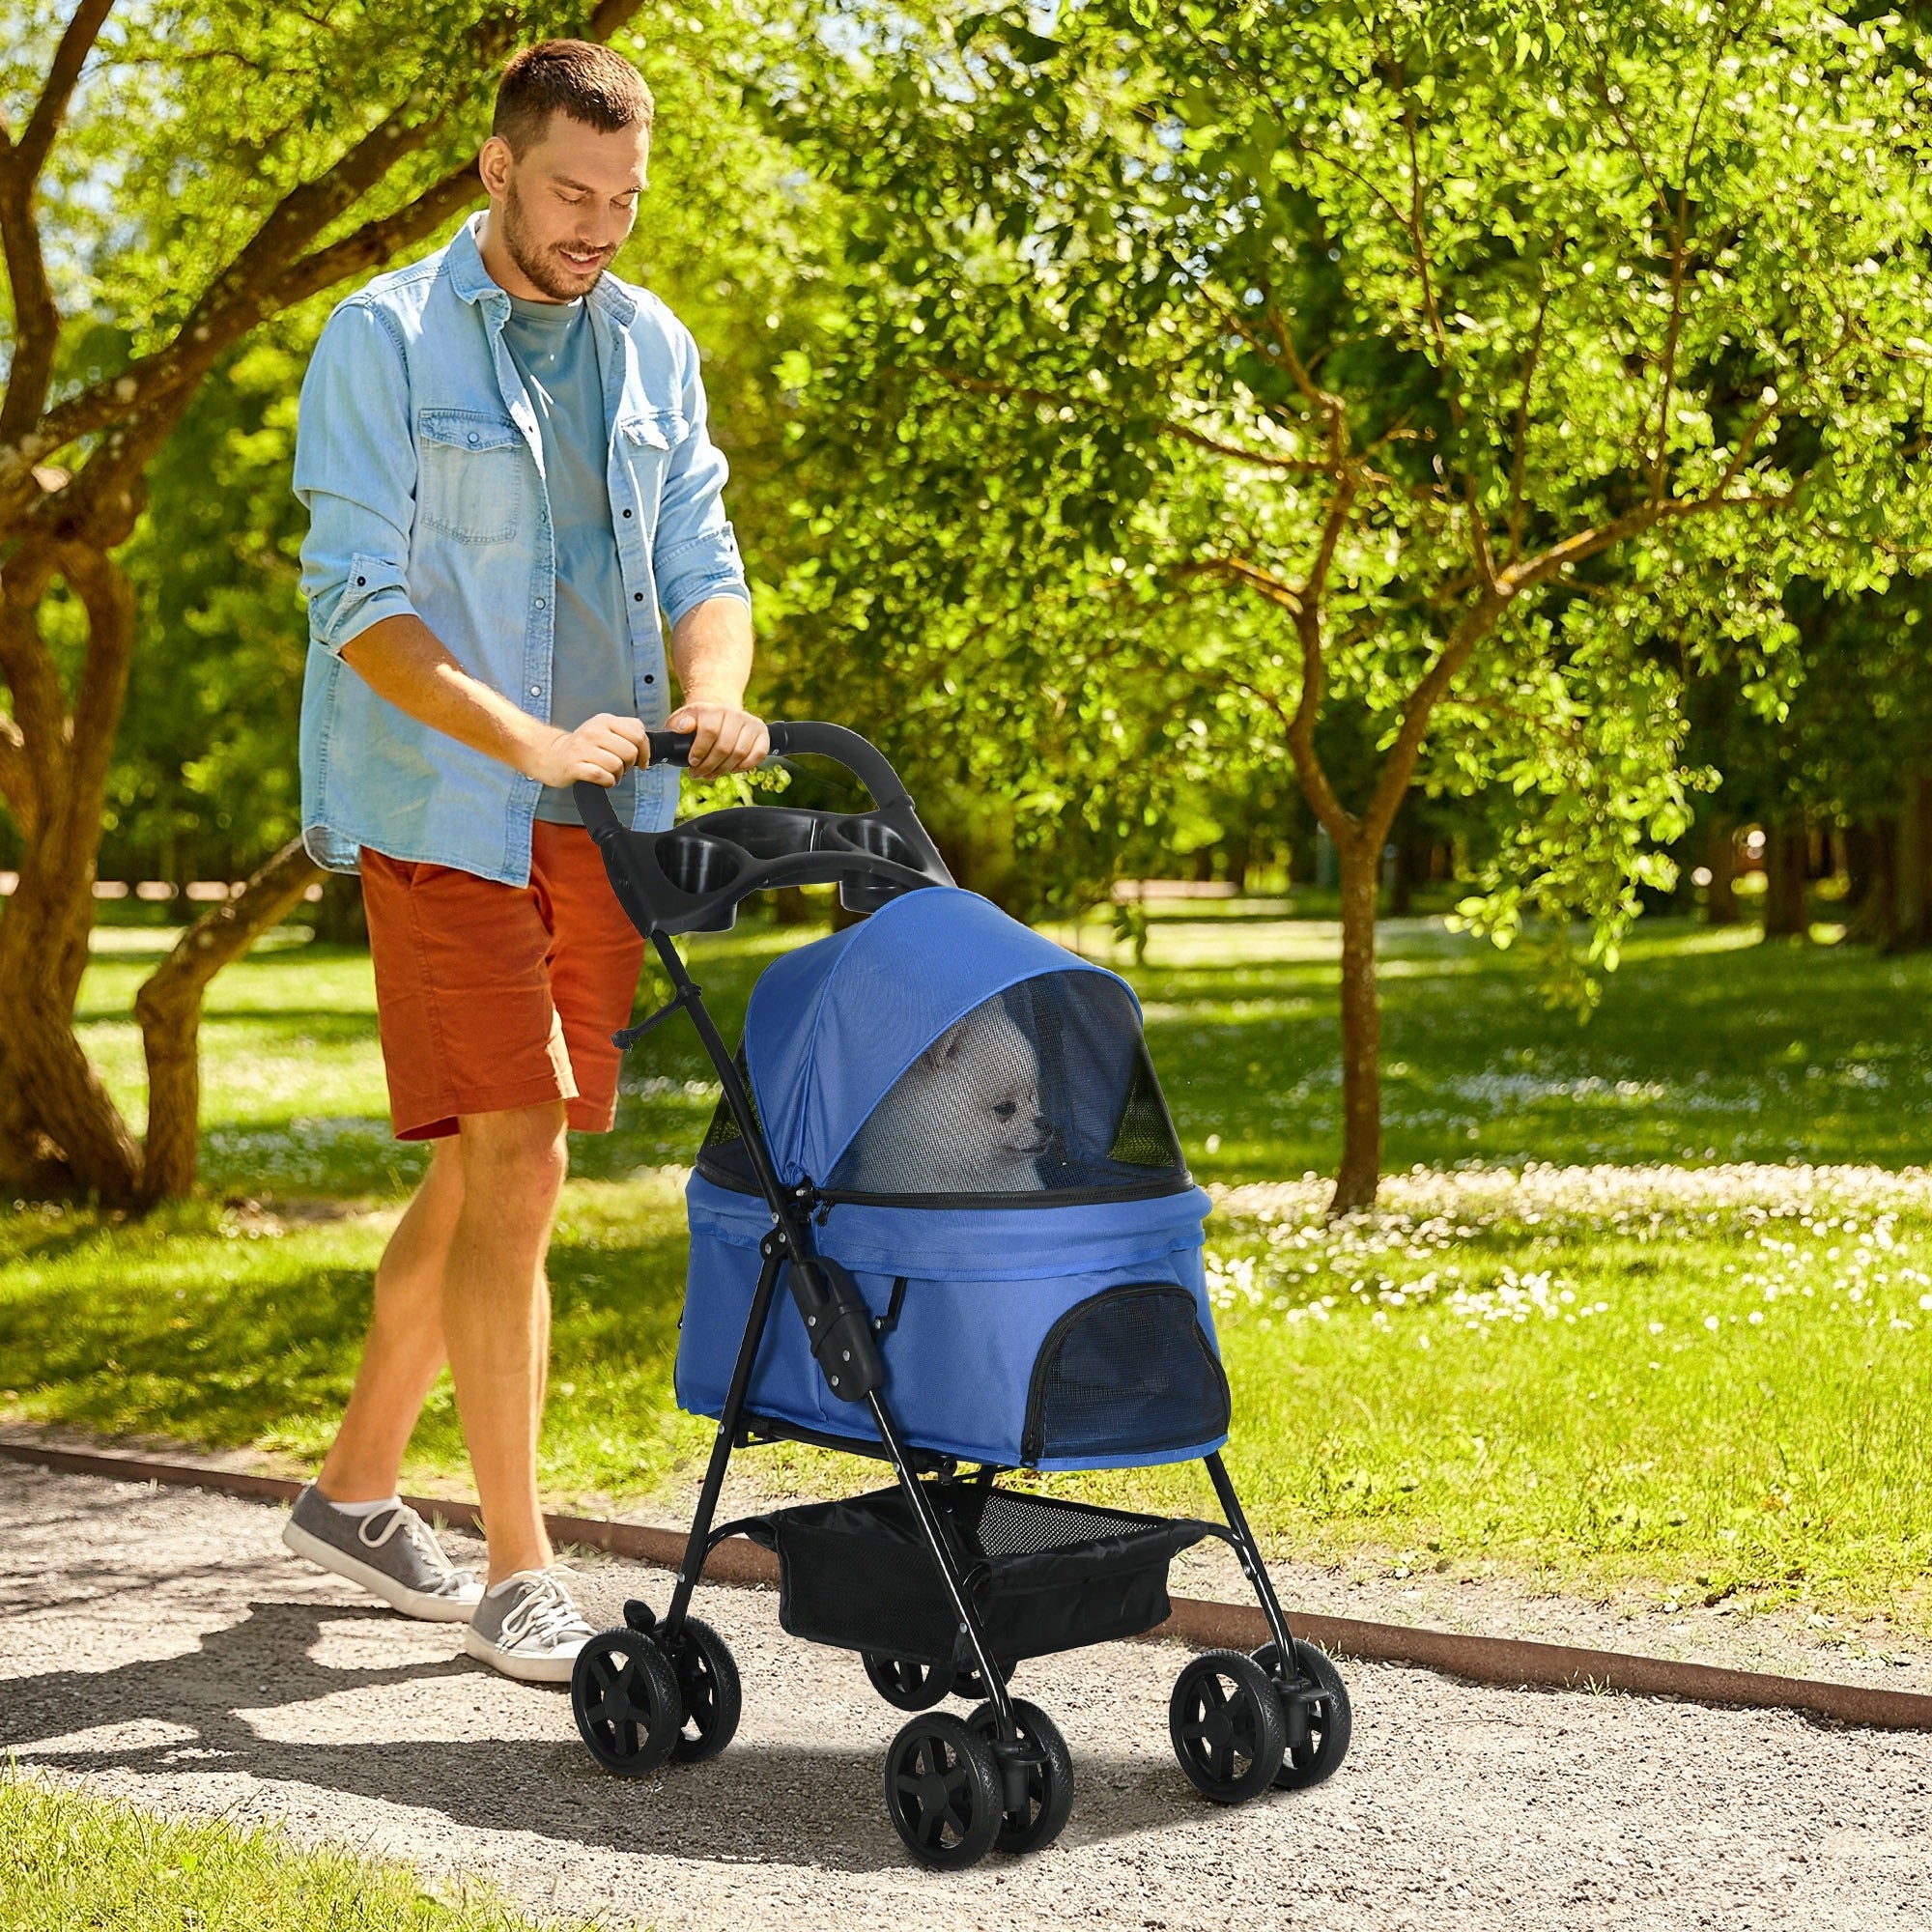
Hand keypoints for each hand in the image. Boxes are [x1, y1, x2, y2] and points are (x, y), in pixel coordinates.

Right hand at [525, 712, 647, 788]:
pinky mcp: (574, 765)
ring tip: (610, 774)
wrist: (552, 755)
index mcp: (604, 720)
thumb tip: (646, 747)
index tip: (641, 760)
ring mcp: (582, 748)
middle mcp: (593, 731)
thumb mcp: (605, 729)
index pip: (638, 734)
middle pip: (630, 752)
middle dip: (630, 765)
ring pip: (617, 765)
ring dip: (617, 775)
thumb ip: (627, 731)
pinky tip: (602, 780)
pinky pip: (601, 776)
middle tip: (621, 767)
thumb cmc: (583, 746)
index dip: (645, 751)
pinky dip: (607, 782)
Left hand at [668, 701, 769, 778]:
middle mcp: (734, 714)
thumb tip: (683, 727)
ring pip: (740, 752)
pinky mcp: (762, 733)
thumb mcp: (681, 720)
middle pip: (725, 747)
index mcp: (713, 709)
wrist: (719, 714)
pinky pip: (758, 754)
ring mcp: (750, 723)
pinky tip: (732, 768)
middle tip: (698, 773)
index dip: (700, 751)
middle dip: (709, 765)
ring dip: (724, 769)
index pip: (710, 731)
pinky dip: (744, 766)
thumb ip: (677, 724)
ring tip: (712, 773)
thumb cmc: (698, 722)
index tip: (692, 762)